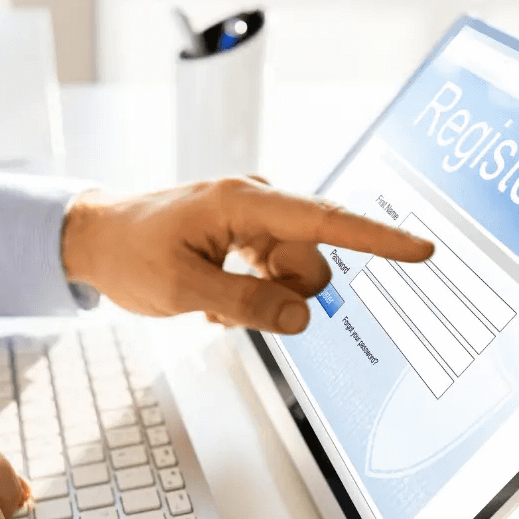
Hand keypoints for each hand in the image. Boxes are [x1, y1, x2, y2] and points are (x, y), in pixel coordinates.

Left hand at [61, 177, 433, 333]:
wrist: (97, 237)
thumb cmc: (130, 253)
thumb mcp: (182, 289)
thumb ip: (247, 303)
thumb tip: (303, 317)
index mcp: (243, 202)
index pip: (325, 222)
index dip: (377, 239)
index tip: (421, 249)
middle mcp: (258, 202)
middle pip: (312, 262)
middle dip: (286, 294)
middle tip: (229, 304)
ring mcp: (256, 219)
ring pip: (297, 274)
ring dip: (266, 297)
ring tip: (216, 298)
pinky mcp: (251, 235)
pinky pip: (277, 275)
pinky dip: (254, 294)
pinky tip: (216, 294)